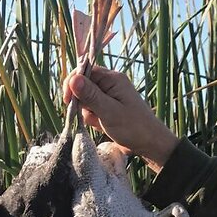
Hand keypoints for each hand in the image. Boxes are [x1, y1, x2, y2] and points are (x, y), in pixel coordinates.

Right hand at [62, 67, 179, 170]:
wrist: (149, 144)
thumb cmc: (133, 128)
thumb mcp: (109, 112)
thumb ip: (90, 95)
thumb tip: (72, 79)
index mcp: (113, 79)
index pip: (85, 71)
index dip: (73, 83)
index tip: (67, 100)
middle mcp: (111, 84)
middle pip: (84, 85)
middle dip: (81, 101)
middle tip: (88, 115)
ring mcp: (110, 96)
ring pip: (86, 99)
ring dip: (87, 111)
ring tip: (99, 122)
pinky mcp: (108, 107)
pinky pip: (92, 109)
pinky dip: (92, 118)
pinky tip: (101, 126)